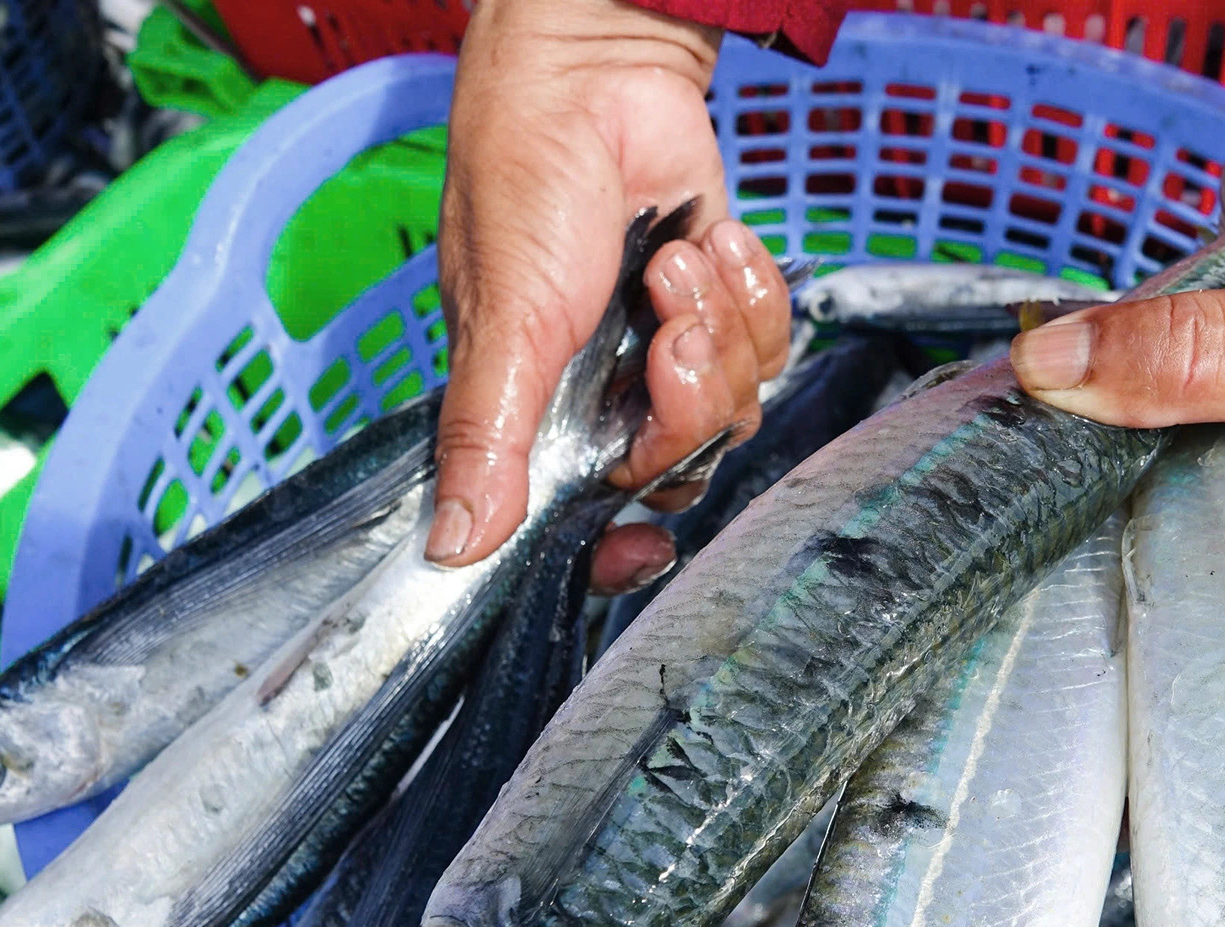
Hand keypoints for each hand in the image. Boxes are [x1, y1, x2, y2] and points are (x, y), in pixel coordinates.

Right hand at [432, 0, 789, 589]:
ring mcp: (666, 353)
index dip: (617, 552)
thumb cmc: (526, 185)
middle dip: (684, 398)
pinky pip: (770, 346)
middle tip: (663, 327)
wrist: (600, 77)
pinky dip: (751, 290)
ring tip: (675, 261)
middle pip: (679, 466)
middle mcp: (602, 398)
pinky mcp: (722, 307)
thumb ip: (486, 436)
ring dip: (718, 327)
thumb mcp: (503, 323)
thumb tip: (454, 545)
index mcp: (535, 417)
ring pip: (734, 407)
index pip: (584, 522)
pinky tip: (711, 240)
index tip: (642, 548)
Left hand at [1011, 120, 1224, 641]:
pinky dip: (1154, 393)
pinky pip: (1194, 420)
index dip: (1092, 578)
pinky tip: (1093, 380)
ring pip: (1172, 474)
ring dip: (1115, 437)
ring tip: (1023, 424)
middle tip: (989, 472)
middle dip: (1089, 502)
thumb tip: (1047, 367)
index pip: (1184, 617)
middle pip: (1163, 545)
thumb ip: (1191, 360)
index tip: (1002, 540)